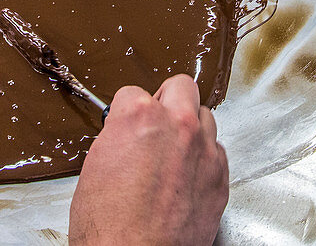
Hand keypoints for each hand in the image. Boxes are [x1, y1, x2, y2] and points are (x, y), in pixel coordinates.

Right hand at [69, 74, 229, 245]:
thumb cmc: (109, 228)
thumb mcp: (95, 169)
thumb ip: (117, 138)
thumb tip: (124, 134)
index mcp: (139, 118)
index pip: (133, 92)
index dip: (126, 111)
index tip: (126, 124)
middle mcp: (177, 126)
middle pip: (181, 87)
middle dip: (167, 100)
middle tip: (157, 120)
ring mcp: (204, 150)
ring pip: (205, 116)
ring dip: (190, 128)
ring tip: (174, 151)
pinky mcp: (220, 177)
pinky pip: (218, 151)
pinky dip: (204, 157)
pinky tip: (187, 174)